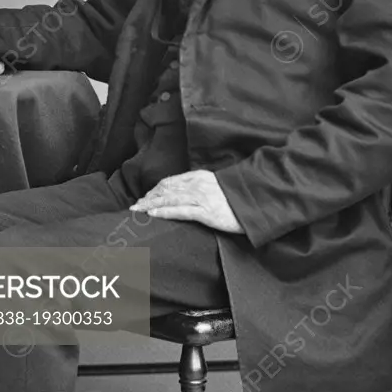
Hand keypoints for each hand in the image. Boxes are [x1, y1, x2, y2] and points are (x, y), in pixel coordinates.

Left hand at [130, 170, 244, 233]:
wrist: (255, 201)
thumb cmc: (237, 197)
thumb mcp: (216, 187)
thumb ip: (200, 187)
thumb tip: (185, 194)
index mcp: (199, 177)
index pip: (170, 182)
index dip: (155, 189)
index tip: (145, 197)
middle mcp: (197, 185)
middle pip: (166, 190)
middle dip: (149, 198)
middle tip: (135, 206)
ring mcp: (201, 198)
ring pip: (169, 199)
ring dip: (151, 204)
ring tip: (138, 210)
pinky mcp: (206, 212)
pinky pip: (180, 211)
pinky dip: (164, 212)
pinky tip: (153, 214)